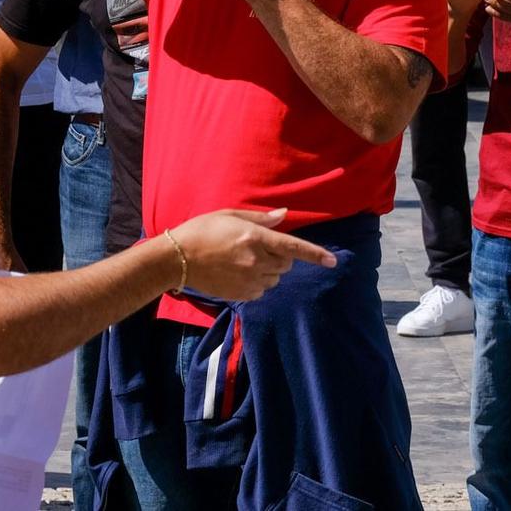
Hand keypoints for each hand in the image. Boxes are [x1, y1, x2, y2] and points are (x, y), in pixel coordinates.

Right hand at [172, 208, 338, 300]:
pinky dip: (258, 283)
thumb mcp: (230, 215)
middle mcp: (255, 260)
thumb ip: (261, 219)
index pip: (293, 247)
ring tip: (246, 260)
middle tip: (261, 247)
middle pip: (286, 263)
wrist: (177, 258)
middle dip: (281, 256)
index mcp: (254, 238)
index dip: (315, 254)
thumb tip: (285, 215)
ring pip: (275, 278)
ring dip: (270, 269)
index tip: (333, 262)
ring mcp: (248, 280)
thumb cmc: (202, 230)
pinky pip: (261, 290)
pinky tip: (240, 273)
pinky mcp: (240, 294)